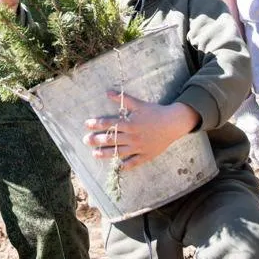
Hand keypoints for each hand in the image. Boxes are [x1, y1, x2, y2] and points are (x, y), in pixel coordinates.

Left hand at [83, 92, 197, 170]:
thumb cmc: (155, 112)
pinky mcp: (146, 155)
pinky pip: (134, 162)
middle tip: (86, 140)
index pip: (109, 124)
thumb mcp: (139, 104)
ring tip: (94, 154)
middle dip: (97, 139)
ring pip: (119, 152)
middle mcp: (132, 136)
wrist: (173, 123)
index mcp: (130, 123)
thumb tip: (107, 92)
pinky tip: (118, 167)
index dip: (96, 124)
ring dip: (105, 153)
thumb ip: (123, 99)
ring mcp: (139, 147)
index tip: (86, 125)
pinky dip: (126, 165)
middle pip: (111, 139)